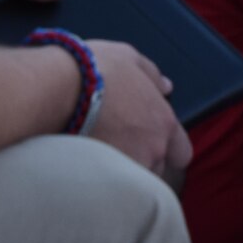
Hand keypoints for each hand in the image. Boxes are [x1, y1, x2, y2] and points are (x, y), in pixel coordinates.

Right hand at [85, 40, 191, 187]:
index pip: (182, 152)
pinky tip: (88, 157)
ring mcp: (128, 166)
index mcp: (163, 122)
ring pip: (134, 178)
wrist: (60, 88)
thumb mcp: (130, 58)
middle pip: (157, 167)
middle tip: (121, 141)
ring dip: (123, 167)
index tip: (152, 140)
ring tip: (101, 149)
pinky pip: (111, 184)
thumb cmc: (96, 69)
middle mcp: (153, 149)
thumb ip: (153, 75)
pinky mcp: (104, 178)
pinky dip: (103, 175)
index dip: (169, 148)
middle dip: (143, 158)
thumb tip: (166, 86)